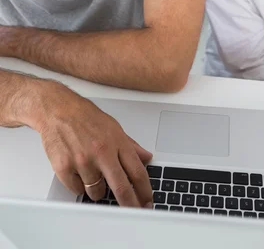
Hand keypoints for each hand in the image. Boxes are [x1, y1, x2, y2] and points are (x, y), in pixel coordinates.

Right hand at [36, 83, 152, 206]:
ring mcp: (83, 161)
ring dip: (97, 189)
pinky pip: (77, 190)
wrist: (58, 110)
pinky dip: (79, 185)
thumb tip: (146, 157)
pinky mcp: (64, 168)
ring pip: (96, 192)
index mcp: (116, 142)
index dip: (144, 190)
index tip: (147, 201)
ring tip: (92, 172)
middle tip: (134, 210)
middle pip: (121, 187)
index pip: (137, 172)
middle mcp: (101, 152)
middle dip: (130, 204)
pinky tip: (78, 170)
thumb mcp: (114, 127)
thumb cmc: (86, 117)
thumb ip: (130, 145)